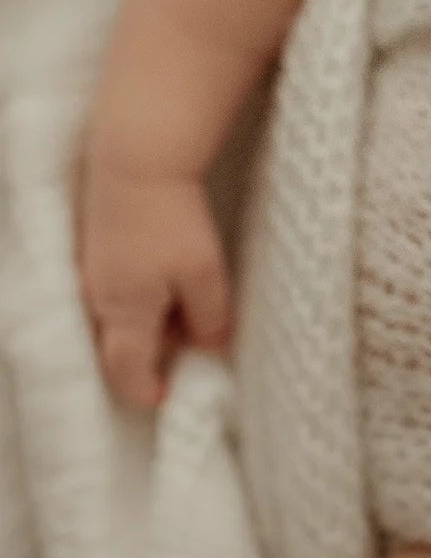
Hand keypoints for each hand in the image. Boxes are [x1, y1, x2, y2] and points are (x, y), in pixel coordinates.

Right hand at [78, 161, 233, 409]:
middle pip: (122, 343)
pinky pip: (117, 286)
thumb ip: (210, 318)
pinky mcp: (97, 246)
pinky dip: (143, 291)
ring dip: (152, 317)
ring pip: (121, 313)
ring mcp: (93, 270)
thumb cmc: (172, 220)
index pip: (127, 370)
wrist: (138, 161)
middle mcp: (98, 297)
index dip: (146, 389)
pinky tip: (169, 266)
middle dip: (154, 351)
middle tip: (192, 337)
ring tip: (188, 290)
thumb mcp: (204, 275)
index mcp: (124, 313)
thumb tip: (211, 347)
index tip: (165, 396)